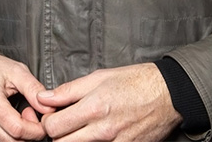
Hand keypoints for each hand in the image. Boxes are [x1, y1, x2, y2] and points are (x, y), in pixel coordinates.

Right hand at [0, 54, 50, 141]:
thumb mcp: (16, 70)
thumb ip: (33, 89)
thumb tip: (49, 109)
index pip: (17, 129)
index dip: (35, 130)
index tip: (42, 122)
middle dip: (28, 135)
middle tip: (30, 117)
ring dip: (18, 138)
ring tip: (19, 118)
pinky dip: (7, 138)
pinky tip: (9, 124)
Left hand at [37, 63, 182, 141]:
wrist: (167, 95)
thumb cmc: (133, 82)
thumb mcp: (99, 77)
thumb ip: (68, 90)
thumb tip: (44, 97)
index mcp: (93, 108)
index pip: (54, 127)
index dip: (48, 121)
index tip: (52, 115)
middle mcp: (102, 131)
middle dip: (57, 135)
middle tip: (62, 124)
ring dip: (74, 141)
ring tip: (78, 128)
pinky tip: (95, 134)